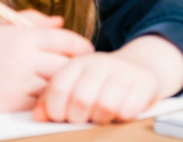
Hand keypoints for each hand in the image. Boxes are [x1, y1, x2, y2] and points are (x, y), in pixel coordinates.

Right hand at [0, 10, 94, 111]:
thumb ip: (33, 20)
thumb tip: (60, 22)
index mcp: (23, 37)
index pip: (67, 41)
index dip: (82, 45)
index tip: (85, 49)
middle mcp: (25, 61)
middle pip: (67, 65)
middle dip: (76, 65)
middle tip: (80, 66)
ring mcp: (19, 85)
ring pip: (56, 86)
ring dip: (62, 83)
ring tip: (63, 80)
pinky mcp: (11, 104)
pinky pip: (40, 102)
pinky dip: (45, 98)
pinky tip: (44, 93)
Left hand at [33, 35, 182, 123]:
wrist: (140, 67)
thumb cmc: (101, 83)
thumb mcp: (75, 84)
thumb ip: (52, 99)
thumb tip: (38, 116)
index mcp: (78, 63)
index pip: (58, 88)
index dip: (56, 111)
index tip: (61, 118)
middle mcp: (100, 62)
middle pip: (81, 101)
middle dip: (80, 118)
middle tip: (84, 119)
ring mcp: (124, 71)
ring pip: (105, 107)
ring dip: (102, 119)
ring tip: (103, 116)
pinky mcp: (145, 82)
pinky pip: (128, 109)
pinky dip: (123, 117)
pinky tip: (122, 112)